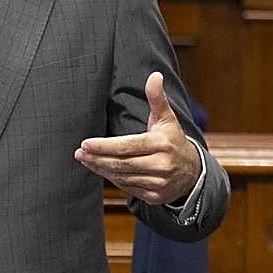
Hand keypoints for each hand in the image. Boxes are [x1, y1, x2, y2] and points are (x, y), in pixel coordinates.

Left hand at [75, 72, 200, 204]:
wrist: (193, 171)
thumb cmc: (172, 139)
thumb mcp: (167, 118)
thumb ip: (157, 97)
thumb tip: (155, 75)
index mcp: (163, 144)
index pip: (128, 146)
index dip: (105, 146)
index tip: (85, 143)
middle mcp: (162, 165)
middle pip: (122, 164)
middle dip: (97, 159)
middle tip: (80, 153)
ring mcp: (160, 183)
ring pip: (123, 178)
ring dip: (101, 169)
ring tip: (86, 160)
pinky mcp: (156, 197)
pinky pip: (129, 188)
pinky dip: (114, 180)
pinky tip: (103, 170)